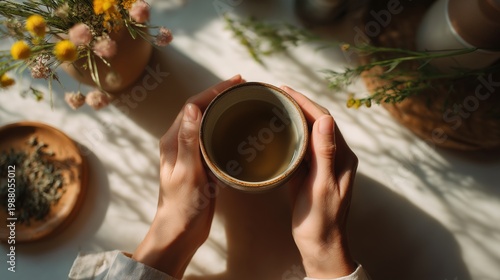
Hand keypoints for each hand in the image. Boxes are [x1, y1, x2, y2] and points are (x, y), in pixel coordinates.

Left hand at [132, 75, 243, 277]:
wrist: (180, 232)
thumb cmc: (182, 205)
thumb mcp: (187, 172)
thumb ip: (189, 141)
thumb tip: (192, 108)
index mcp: (172, 140)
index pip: (193, 105)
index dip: (214, 90)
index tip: (236, 82)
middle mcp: (179, 143)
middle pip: (200, 110)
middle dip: (220, 95)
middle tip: (243, 88)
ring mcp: (190, 153)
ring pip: (207, 123)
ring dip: (222, 109)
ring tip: (242, 101)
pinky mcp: (200, 164)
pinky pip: (212, 138)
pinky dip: (225, 127)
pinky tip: (238, 129)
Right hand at [283, 86, 357, 277]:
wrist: (320, 244)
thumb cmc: (322, 220)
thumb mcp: (322, 187)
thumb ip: (325, 154)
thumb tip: (325, 119)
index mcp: (343, 156)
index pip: (324, 119)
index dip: (305, 101)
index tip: (284, 89)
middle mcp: (335, 156)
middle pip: (317, 121)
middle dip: (298, 103)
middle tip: (275, 92)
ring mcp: (323, 164)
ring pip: (309, 132)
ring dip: (294, 115)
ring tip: (274, 103)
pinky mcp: (311, 172)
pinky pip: (302, 146)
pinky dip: (290, 133)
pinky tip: (277, 128)